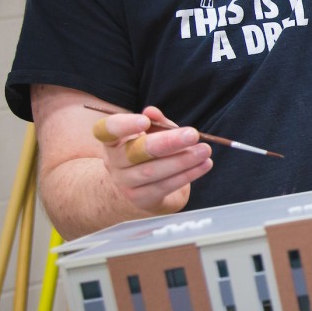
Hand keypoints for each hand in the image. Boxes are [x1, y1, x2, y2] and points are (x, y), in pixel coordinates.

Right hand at [91, 106, 212, 215]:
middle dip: (166, 143)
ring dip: (182, 160)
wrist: (140, 188)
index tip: (144, 121)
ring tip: (205, 150)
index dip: (123, 125)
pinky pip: (164, 187)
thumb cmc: (148, 153)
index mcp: (113, 141)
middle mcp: (114, 162)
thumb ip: (156, 122)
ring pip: (152, 172)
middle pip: (135, 152)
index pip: (106, 130)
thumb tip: (152, 112)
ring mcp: (125, 183)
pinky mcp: (141, 199)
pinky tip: (204, 165)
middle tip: (193, 134)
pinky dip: (187, 175)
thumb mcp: (153, 134)